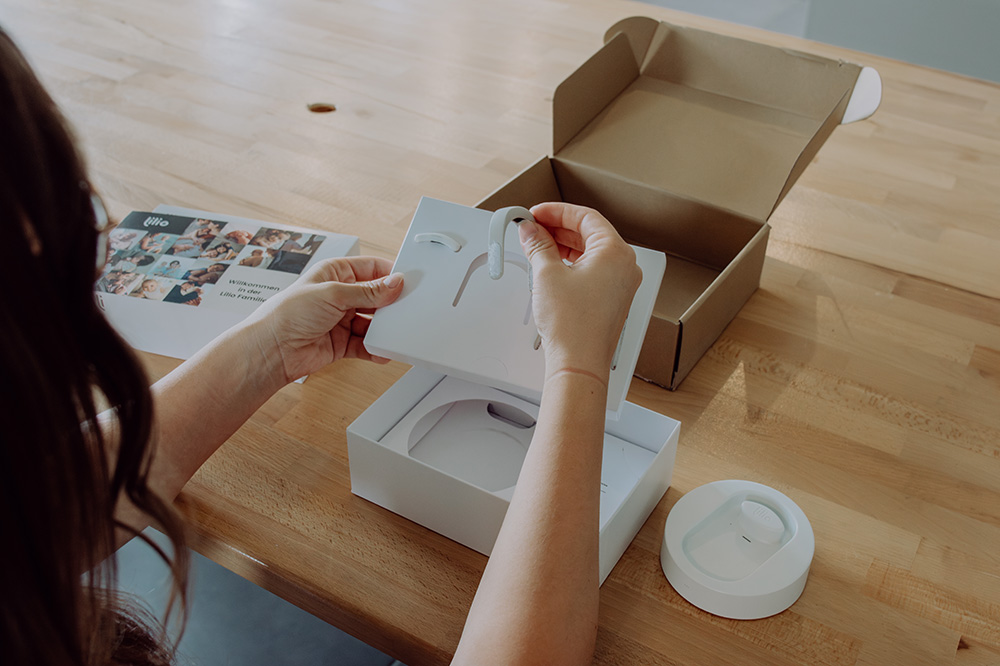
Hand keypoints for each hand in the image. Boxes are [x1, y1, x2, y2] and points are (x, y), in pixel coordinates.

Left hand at [245, 256, 403, 381]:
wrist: (272, 350)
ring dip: (383, 328)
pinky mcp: (342, 343)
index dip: (390, 274)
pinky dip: (376, 348)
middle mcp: (339, 295)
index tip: (408, 282)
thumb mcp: (333, 294)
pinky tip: (383, 351)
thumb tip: (394, 283)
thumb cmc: (287, 314)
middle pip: (375, 296)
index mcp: (335, 273)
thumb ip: (367, 291)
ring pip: (372, 322)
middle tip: (406, 309)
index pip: (371, 268)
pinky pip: (366, 344)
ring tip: (395, 332)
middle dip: (389, 304)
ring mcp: (341, 320)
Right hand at [519, 203, 641, 382]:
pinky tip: (551, 265)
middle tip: (533, 227)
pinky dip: (572, 263)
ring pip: (591, 252)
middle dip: (558, 228)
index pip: (586, 217)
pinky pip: (593, 270)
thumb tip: (531, 231)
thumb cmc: (573, 325)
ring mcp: (621, 284)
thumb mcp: (547, 274)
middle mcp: (624, 266)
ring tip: (536, 245)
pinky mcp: (612, 299)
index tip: (536, 213)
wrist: (579, 363)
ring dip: (563, 246)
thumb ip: (538, 245)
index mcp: (616, 252)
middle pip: (590, 233)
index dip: (557, 211)